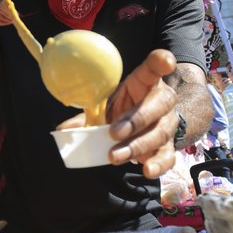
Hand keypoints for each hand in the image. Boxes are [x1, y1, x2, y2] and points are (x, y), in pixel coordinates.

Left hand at [57, 49, 178, 178]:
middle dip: (135, 120)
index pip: (154, 68)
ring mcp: (168, 123)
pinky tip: (146, 170)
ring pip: (160, 133)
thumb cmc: (124, 109)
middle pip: (159, 105)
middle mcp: (163, 101)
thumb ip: (88, 116)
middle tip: (113, 132)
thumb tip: (63, 130)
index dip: (161, 62)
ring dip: (137, 146)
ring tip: (115, 156)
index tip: (165, 61)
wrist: (146, 125)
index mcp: (146, 83)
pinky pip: (168, 156)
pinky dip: (158, 164)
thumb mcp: (107, 105)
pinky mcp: (169, 146)